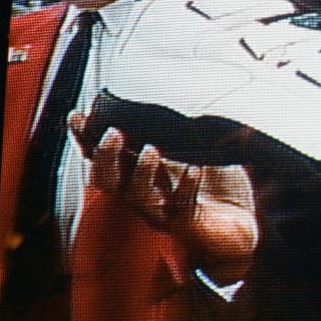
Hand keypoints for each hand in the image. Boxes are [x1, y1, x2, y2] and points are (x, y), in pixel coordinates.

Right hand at [69, 111, 257, 282]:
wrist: (241, 227)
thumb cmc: (217, 189)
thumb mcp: (197, 153)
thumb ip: (182, 132)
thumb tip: (177, 93)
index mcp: (139, 176)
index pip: (103, 158)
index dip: (87, 140)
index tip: (79, 116)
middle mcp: (143, 195)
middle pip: (108, 181)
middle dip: (106, 157)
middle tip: (114, 133)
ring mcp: (162, 212)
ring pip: (137, 197)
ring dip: (142, 171)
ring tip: (151, 149)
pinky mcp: (186, 224)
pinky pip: (182, 206)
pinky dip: (186, 186)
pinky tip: (195, 170)